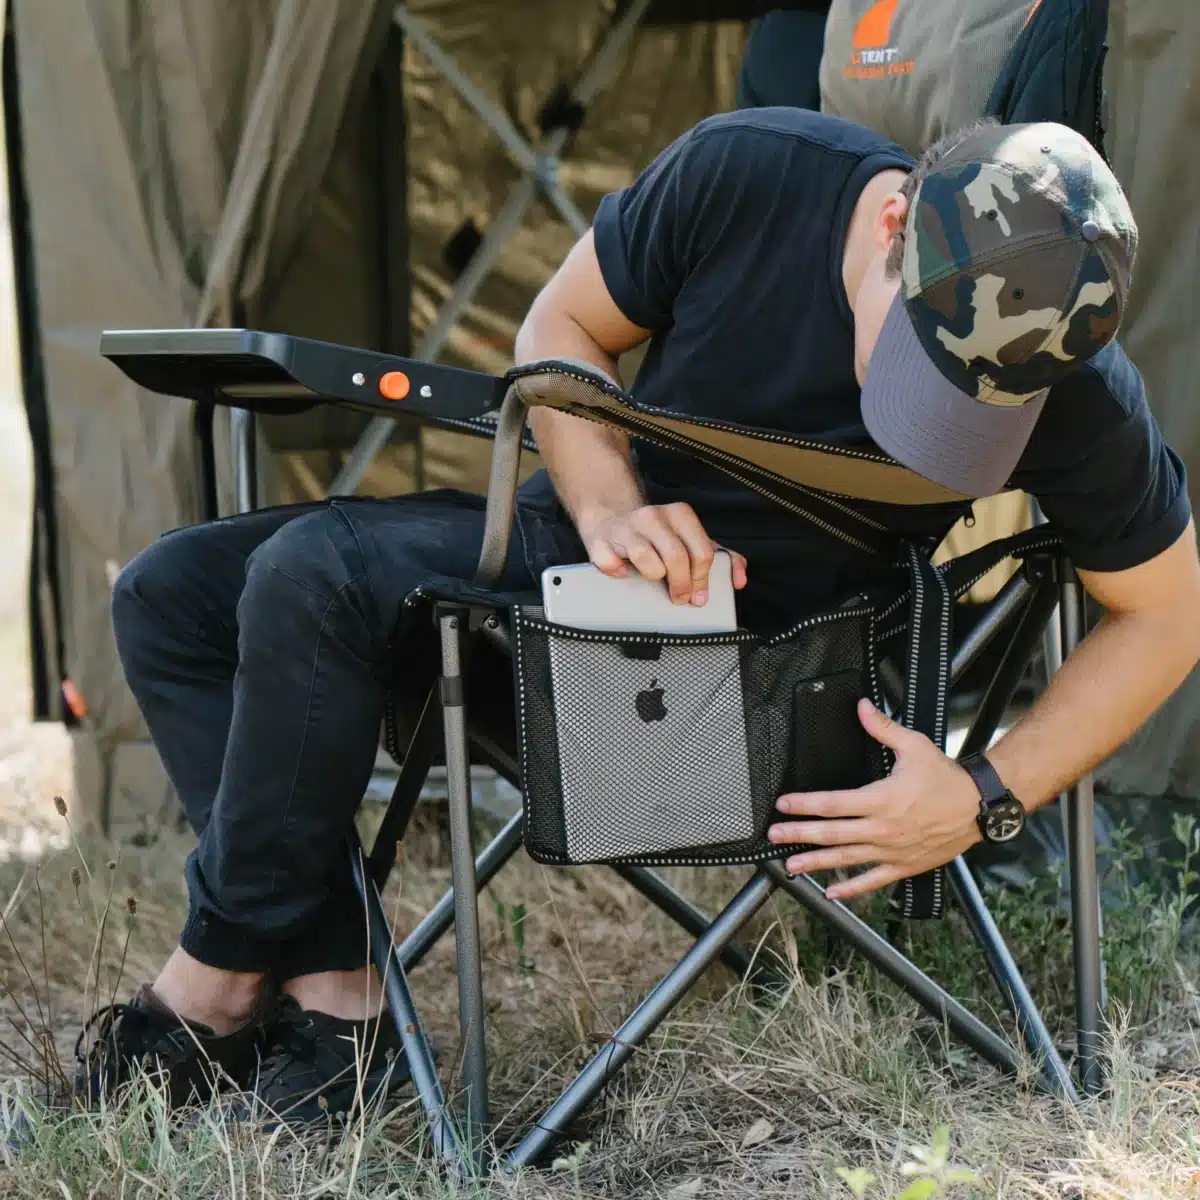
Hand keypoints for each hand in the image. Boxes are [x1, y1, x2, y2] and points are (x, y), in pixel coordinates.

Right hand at [579, 502, 747, 604]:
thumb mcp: (691, 540)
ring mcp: (625, 528)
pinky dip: (618, 573)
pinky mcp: (599, 542)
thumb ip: (721, 557)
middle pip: (676, 557)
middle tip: (681, 597)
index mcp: (680, 514)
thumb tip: (739, 579)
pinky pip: (611, 565)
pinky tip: (623, 572)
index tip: (700, 595)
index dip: (702, 578)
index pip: (701, 550)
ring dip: (653, 576)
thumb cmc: (657, 536)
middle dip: (682, 585)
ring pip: (646, 559)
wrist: (611, 519)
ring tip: (652, 578)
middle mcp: (653, 516)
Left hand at [767, 698, 982, 900]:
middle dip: (800, 835)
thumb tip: (861, 707)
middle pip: (832, 833)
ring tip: (792, 866)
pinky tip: (832, 893)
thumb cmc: (946, 777)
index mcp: (881, 799)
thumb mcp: (914, 746)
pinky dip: (852, 889)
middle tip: (775, 836)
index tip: (783, 805)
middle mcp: (882, 829)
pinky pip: (873, 880)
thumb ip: (882, 728)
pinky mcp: (904, 866)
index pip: (833, 803)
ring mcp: (892, 851)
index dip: (804, 804)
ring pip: (847, 859)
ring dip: (816, 863)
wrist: (979, 807)